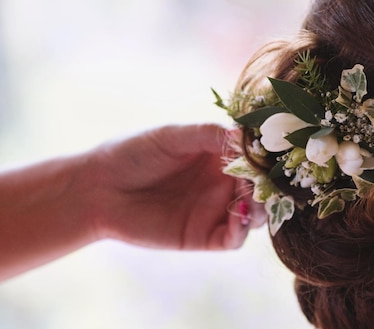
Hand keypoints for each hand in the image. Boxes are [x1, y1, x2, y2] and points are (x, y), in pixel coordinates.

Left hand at [86, 124, 264, 250]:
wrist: (98, 189)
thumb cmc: (135, 153)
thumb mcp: (174, 136)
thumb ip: (209, 135)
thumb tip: (246, 134)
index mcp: (220, 156)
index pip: (256, 157)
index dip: (267, 155)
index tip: (275, 149)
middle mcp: (224, 183)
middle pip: (262, 188)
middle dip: (269, 183)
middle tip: (268, 177)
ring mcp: (216, 210)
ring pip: (255, 214)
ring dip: (260, 205)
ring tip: (252, 195)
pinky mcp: (204, 236)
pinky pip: (234, 238)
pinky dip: (242, 228)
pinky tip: (238, 213)